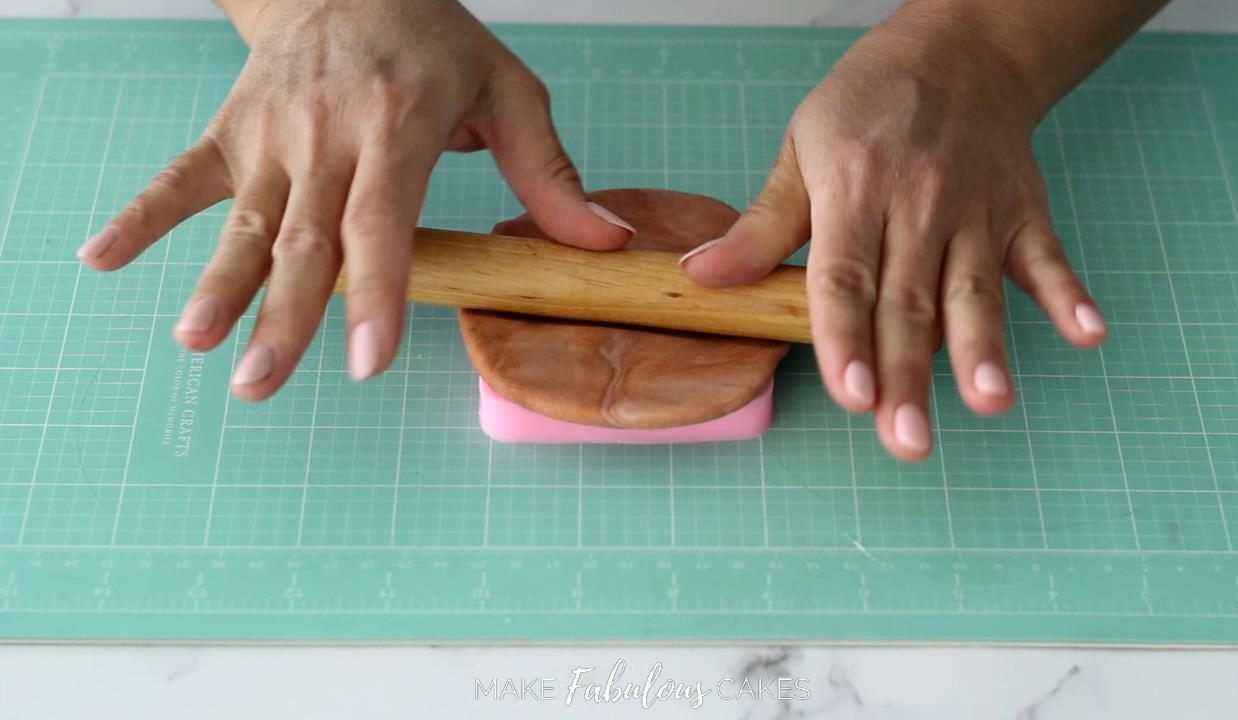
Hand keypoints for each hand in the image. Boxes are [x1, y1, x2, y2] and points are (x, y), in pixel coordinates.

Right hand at [76, 0, 633, 399]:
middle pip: (303, 238)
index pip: (382, 222)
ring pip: (243, 219)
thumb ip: (551, 173)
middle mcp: (327, 134)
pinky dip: (142, 216)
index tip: (367, 361)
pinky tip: (102, 258)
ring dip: (217, 282)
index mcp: (399, 126)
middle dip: (283, 316)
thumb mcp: (509, 90)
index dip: (376, 294)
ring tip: (197, 341)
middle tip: (262, 384)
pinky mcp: (231, 130)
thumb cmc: (432, 41)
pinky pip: (179, 176)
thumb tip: (603, 244)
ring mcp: (272, 134)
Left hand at [680, 11, 1107, 460]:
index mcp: (855, 190)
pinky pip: (1047, 257)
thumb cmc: (868, 104)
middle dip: (908, 375)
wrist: (961, 50)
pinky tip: (1087, 335)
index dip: (846, 338)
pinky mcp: (1023, 212)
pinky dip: (1069, 295)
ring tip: (989, 400)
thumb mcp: (801, 149)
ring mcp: (977, 210)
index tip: (851, 395)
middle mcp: (919, 204)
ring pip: (975, 289)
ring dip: (985, 347)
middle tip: (905, 439)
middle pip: (909, 302)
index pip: (845, 277)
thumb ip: (760, 226)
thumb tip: (700, 277)